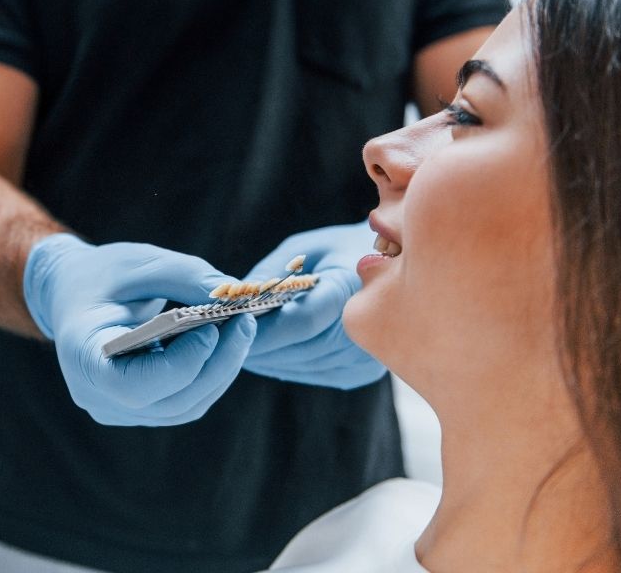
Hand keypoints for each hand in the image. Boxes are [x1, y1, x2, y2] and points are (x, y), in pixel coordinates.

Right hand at [24, 234, 256, 425]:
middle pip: (168, 401)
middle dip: (215, 365)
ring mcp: (114, 408)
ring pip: (183, 407)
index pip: (132, 385)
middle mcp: (94, 393)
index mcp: (80, 355)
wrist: (71, 293)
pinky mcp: (136, 409)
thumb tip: (237, 294)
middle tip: (245, 322)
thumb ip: (186, 275)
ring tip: (241, 328)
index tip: (210, 331)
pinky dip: (210, 375)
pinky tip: (224, 342)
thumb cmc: (102, 274)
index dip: (178, 366)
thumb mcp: (139, 262)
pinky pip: (183, 402)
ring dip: (220, 370)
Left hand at [240, 222, 385, 388]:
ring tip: (241, 342)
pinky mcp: (362, 372)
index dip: (262, 329)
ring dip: (270, 356)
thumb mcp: (303, 248)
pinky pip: (314, 372)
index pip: (301, 322)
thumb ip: (268, 276)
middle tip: (223, 336)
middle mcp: (368, 329)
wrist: (396, 265)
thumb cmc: (342, 248)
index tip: (228, 326)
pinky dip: (289, 361)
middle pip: (298, 348)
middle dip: (257, 344)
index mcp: (353, 289)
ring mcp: (369, 356)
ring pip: (302, 364)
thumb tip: (231, 302)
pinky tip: (273, 349)